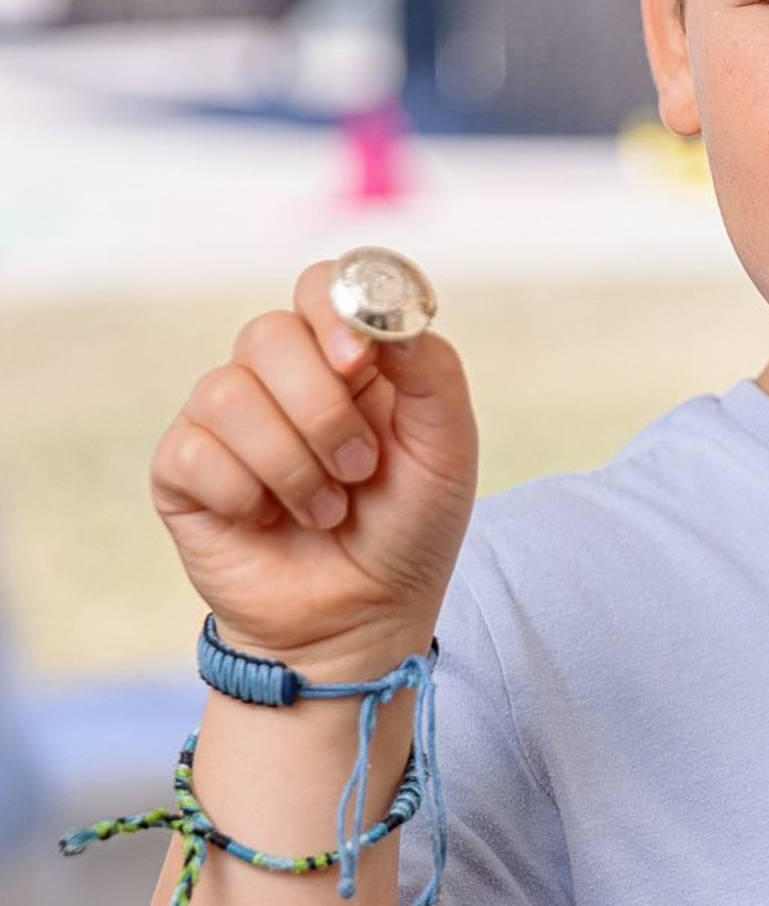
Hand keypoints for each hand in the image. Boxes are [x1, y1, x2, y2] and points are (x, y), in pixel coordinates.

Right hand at [149, 258, 479, 677]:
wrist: (363, 618)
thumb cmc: (409, 529)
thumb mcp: (446, 450)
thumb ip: (431, 373)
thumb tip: (391, 315)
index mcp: (347, 359)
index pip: (319, 287)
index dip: (333, 313)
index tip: (359, 360)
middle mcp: (281, 378)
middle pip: (268, 334)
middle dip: (324, 411)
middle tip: (361, 468)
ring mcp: (226, 421)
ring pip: (228, 393)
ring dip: (294, 466)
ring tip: (327, 509)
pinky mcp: (184, 471)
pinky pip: (196, 452)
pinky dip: (249, 497)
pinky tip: (272, 522)